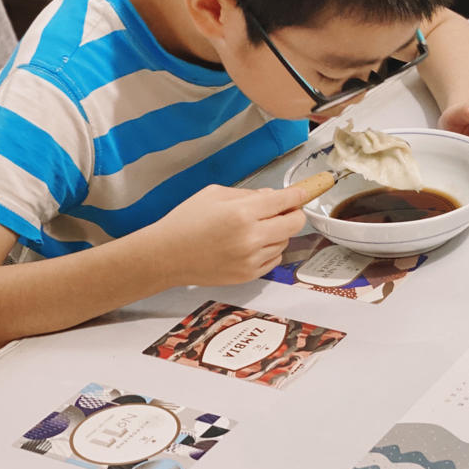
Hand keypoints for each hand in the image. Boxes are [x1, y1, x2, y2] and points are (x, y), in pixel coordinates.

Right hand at [143, 185, 306, 286]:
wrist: (165, 256)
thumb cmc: (186, 221)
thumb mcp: (215, 194)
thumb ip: (248, 194)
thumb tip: (273, 196)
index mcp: (242, 213)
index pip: (284, 201)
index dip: (298, 195)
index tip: (303, 193)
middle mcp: (251, 238)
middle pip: (294, 224)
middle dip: (293, 214)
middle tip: (283, 210)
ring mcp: (251, 259)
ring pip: (285, 241)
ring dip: (278, 232)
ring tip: (257, 228)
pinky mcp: (248, 275)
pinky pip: (274, 259)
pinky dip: (270, 249)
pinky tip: (251, 244)